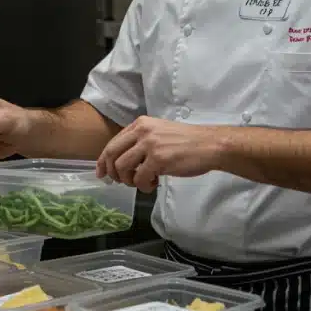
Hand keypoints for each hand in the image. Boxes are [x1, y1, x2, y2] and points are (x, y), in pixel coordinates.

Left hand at [96, 116, 226, 192]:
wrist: (209, 145)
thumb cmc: (187, 142)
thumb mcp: (159, 133)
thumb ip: (140, 142)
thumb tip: (122, 162)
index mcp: (140, 124)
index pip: (113, 143)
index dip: (103, 161)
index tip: (101, 173)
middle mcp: (142, 131)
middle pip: (112, 155)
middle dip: (113, 173)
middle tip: (122, 182)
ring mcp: (150, 145)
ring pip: (122, 168)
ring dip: (129, 181)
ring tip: (142, 182)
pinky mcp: (158, 159)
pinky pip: (139, 178)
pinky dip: (143, 186)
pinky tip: (154, 184)